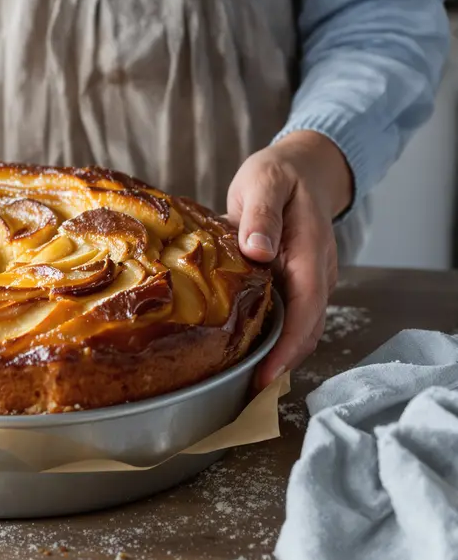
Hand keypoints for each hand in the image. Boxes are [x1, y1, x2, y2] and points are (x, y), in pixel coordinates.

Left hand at [226, 130, 354, 389]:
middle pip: (306, 329)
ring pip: (300, 326)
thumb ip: (260, 215)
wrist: (302, 167)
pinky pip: (290, 315)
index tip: (265, 375)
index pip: (306, 310)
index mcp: (310, 252)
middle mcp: (316, 273)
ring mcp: (310, 279)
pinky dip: (273, 336)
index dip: (287, 347)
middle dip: (282, 363)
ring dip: (278, 355)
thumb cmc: (278, 174)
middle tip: (246, 393)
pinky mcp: (298, 281)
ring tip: (243, 381)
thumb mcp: (264, 183)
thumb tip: (258, 250)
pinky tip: (245, 349)